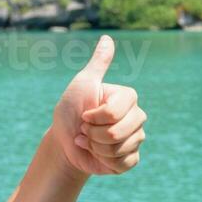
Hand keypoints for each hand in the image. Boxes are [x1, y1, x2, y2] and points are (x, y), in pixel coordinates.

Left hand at [52, 34, 146, 176]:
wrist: (65, 141)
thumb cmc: (71, 110)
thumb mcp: (82, 84)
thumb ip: (98, 63)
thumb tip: (108, 37)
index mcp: (127, 97)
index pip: (114, 113)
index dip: (94, 117)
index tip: (85, 114)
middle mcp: (137, 116)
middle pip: (117, 132)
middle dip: (94, 135)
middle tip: (86, 129)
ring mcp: (136, 138)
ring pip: (119, 149)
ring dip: (96, 149)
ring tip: (90, 141)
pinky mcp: (131, 158)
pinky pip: (123, 164)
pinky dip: (105, 162)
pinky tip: (98, 155)